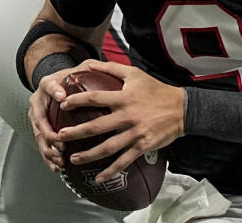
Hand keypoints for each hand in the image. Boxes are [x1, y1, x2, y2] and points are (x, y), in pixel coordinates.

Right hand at [28, 59, 96, 172]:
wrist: (56, 84)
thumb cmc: (70, 78)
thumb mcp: (79, 68)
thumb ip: (89, 66)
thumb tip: (102, 66)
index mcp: (48, 85)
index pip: (48, 85)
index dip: (54, 90)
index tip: (62, 96)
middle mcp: (39, 101)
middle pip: (39, 118)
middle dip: (49, 131)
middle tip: (60, 139)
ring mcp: (38, 116)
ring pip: (39, 135)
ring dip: (48, 148)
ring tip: (59, 157)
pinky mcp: (41, 129)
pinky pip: (43, 144)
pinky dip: (49, 156)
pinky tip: (57, 166)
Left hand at [55, 60, 184, 182]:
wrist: (182, 108)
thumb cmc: (157, 90)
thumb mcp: (135, 74)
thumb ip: (111, 68)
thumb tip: (89, 63)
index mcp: (124, 98)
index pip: (95, 98)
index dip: (77, 101)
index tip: (63, 105)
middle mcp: (127, 116)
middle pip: (96, 126)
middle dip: (75, 133)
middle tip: (58, 137)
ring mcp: (135, 132)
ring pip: (107, 147)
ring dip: (88, 155)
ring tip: (72, 159)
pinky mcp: (143, 145)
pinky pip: (124, 160)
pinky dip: (111, 171)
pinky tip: (99, 178)